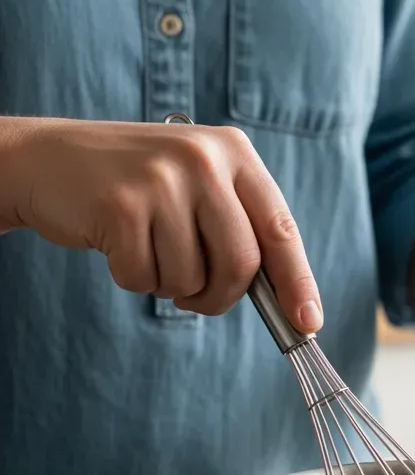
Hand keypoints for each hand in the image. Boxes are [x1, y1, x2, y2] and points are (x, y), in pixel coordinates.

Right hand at [0, 117, 320, 328]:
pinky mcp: (120, 205)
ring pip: (193, 276)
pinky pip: (144, 277)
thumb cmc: (137, 186)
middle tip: (198, 297)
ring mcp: (161, 179)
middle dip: (222, 297)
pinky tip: (119, 246)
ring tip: (150, 252)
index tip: (308, 322)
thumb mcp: (199, 186)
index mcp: (233, 152)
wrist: (46, 159)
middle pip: (242, 264)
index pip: (280, 228)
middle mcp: (203, 159)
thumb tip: (290, 303)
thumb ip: (241, 229)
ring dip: (172, 286)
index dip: (298, 282)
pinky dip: (134, 278)